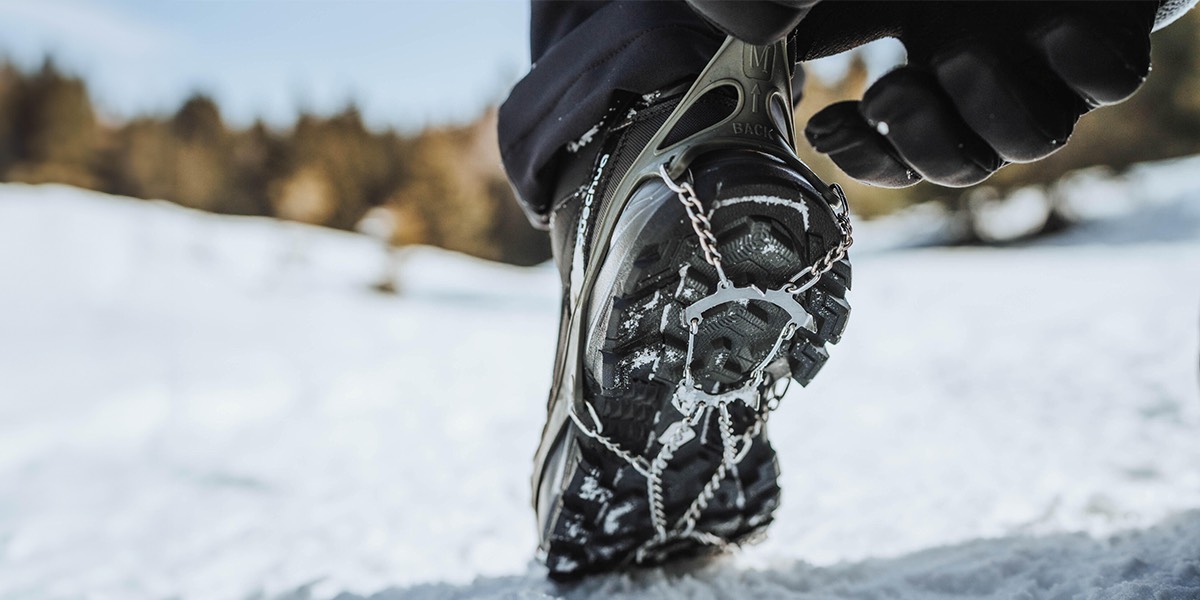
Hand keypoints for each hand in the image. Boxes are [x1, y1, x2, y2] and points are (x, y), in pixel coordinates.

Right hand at [795, 1, 1156, 187]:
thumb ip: (819, 22)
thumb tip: (755, 46)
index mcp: (930, 74)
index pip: (896, 155)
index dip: (862, 157)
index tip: (826, 125)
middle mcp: (990, 82)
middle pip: (961, 166)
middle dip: (919, 143)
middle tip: (894, 94)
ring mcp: (1051, 66)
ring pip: (1032, 140)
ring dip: (990, 112)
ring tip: (963, 55)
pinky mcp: (1114, 37)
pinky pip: (1110, 82)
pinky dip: (1081, 68)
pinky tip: (1051, 29)